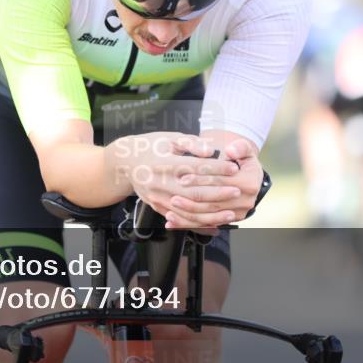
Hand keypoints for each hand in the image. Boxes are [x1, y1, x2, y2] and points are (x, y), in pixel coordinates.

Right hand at [105, 132, 239, 225]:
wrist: (125, 163)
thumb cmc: (151, 146)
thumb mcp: (170, 138)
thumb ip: (191, 144)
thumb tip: (211, 151)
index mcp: (164, 162)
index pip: (196, 167)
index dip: (217, 168)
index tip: (234, 168)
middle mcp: (160, 182)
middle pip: (194, 191)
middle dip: (218, 192)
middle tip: (237, 191)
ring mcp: (158, 197)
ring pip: (188, 210)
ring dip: (211, 213)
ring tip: (230, 212)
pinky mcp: (157, 207)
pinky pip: (180, 219)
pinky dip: (198, 223)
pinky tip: (213, 223)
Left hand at [163, 138, 263, 228]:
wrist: (247, 177)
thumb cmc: (241, 161)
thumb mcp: (245, 150)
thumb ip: (240, 147)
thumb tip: (230, 150)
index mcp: (248, 183)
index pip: (219, 182)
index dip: (201, 180)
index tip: (183, 178)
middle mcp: (244, 201)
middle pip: (213, 202)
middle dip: (191, 200)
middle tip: (172, 197)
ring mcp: (237, 213)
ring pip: (208, 217)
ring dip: (188, 214)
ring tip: (170, 210)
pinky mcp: (228, 221)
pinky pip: (206, 225)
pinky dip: (188, 224)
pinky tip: (173, 222)